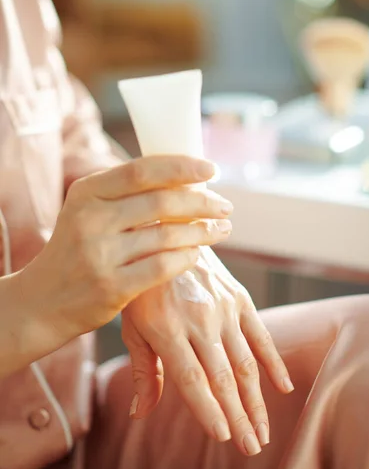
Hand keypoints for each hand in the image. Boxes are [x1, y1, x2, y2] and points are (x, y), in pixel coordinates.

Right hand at [20, 157, 232, 352]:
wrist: (43, 301)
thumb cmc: (77, 250)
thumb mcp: (88, 211)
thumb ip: (127, 194)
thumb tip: (185, 178)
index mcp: (87, 192)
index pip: (142, 170)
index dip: (182, 167)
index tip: (211, 170)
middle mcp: (91, 219)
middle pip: (161, 202)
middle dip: (202, 203)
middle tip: (225, 207)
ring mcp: (100, 254)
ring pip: (167, 236)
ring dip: (203, 232)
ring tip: (221, 230)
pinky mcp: (112, 287)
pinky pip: (163, 267)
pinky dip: (187, 258)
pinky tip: (197, 254)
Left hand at [122, 247, 293, 456]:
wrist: (167, 234)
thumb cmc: (144, 286)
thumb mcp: (133, 325)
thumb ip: (143, 370)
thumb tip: (140, 414)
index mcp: (166, 328)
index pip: (190, 380)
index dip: (207, 410)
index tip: (223, 436)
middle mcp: (198, 319)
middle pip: (222, 378)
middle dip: (238, 417)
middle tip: (251, 447)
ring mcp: (222, 308)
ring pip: (245, 363)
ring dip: (257, 401)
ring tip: (263, 431)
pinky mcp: (239, 298)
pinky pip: (261, 335)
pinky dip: (273, 363)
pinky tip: (284, 388)